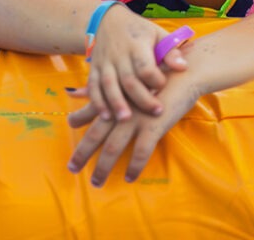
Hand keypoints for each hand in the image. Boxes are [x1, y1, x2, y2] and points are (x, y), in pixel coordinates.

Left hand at [66, 70, 200, 186]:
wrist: (185, 72)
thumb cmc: (158, 75)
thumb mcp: (128, 79)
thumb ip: (99, 88)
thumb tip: (74, 92)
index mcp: (115, 97)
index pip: (90, 110)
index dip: (78, 119)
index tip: (68, 126)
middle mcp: (120, 109)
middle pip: (95, 135)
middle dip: (82, 154)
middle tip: (72, 168)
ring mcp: (135, 118)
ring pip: (113, 148)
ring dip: (103, 167)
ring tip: (96, 182)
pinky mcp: (153, 126)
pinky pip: (140, 152)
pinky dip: (134, 166)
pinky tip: (130, 178)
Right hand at [86, 6, 187, 120]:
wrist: (106, 21)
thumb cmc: (139, 31)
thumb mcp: (157, 34)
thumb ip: (170, 51)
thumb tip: (183, 67)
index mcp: (136, 46)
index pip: (145, 66)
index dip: (156, 79)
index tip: (163, 85)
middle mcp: (118, 55)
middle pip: (128, 80)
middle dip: (142, 98)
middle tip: (157, 112)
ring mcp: (104, 63)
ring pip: (109, 85)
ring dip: (116, 103)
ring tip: (126, 119)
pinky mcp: (94, 70)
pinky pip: (93, 87)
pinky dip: (98, 102)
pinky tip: (106, 116)